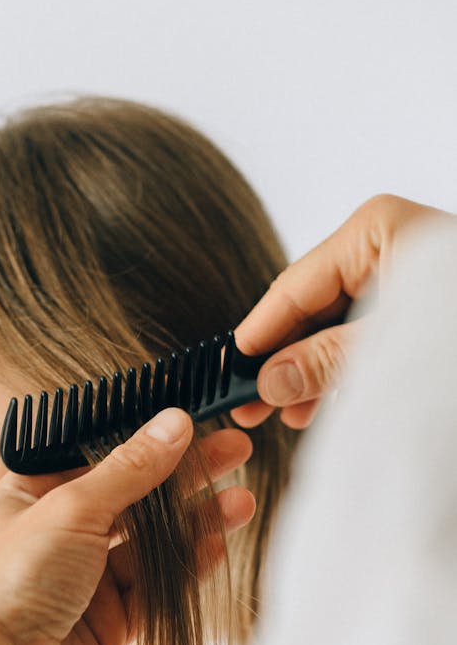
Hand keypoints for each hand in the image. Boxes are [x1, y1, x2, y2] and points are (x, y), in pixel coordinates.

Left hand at [0, 411, 254, 644]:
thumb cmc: (10, 584)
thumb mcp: (71, 509)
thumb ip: (129, 469)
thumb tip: (174, 423)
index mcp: (26, 496)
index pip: (92, 455)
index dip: (140, 437)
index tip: (188, 420)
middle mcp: (54, 535)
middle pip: (130, 495)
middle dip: (181, 474)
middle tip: (233, 449)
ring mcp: (82, 579)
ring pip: (148, 542)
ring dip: (193, 521)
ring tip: (242, 499)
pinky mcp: (107, 621)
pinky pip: (154, 586)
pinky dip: (185, 565)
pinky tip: (218, 543)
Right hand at [232, 194, 445, 428]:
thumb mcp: (388, 347)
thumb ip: (323, 361)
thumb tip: (270, 380)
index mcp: (375, 230)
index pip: (293, 284)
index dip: (258, 332)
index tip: (229, 369)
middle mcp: (384, 244)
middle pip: (310, 305)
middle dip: (281, 358)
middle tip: (249, 404)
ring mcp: (400, 274)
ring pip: (334, 324)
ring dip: (308, 370)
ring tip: (285, 414)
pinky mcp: (415, 306)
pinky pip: (362, 334)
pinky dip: (341, 368)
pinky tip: (320, 402)